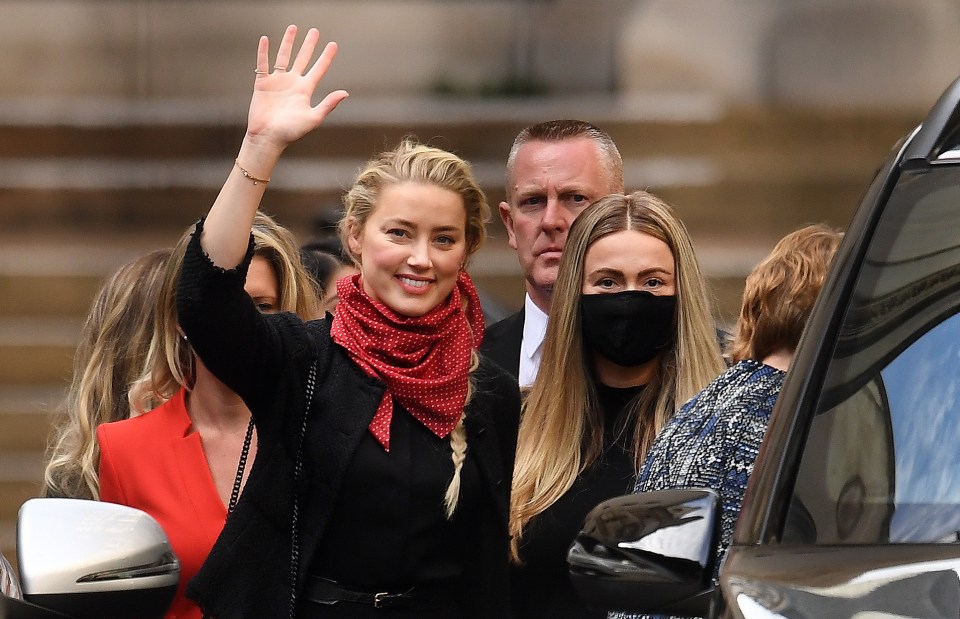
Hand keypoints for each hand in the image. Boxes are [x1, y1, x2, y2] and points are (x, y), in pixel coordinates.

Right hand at [245, 25, 348, 152]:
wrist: (268, 138)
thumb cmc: (291, 132)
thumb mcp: (313, 118)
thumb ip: (328, 104)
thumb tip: (345, 93)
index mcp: (305, 91)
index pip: (318, 69)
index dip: (326, 57)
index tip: (333, 44)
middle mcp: (292, 83)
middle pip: (302, 59)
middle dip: (309, 45)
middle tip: (315, 31)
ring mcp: (277, 82)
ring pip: (284, 57)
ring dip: (288, 43)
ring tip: (293, 28)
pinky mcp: (263, 84)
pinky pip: (263, 64)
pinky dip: (263, 52)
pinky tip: (266, 39)